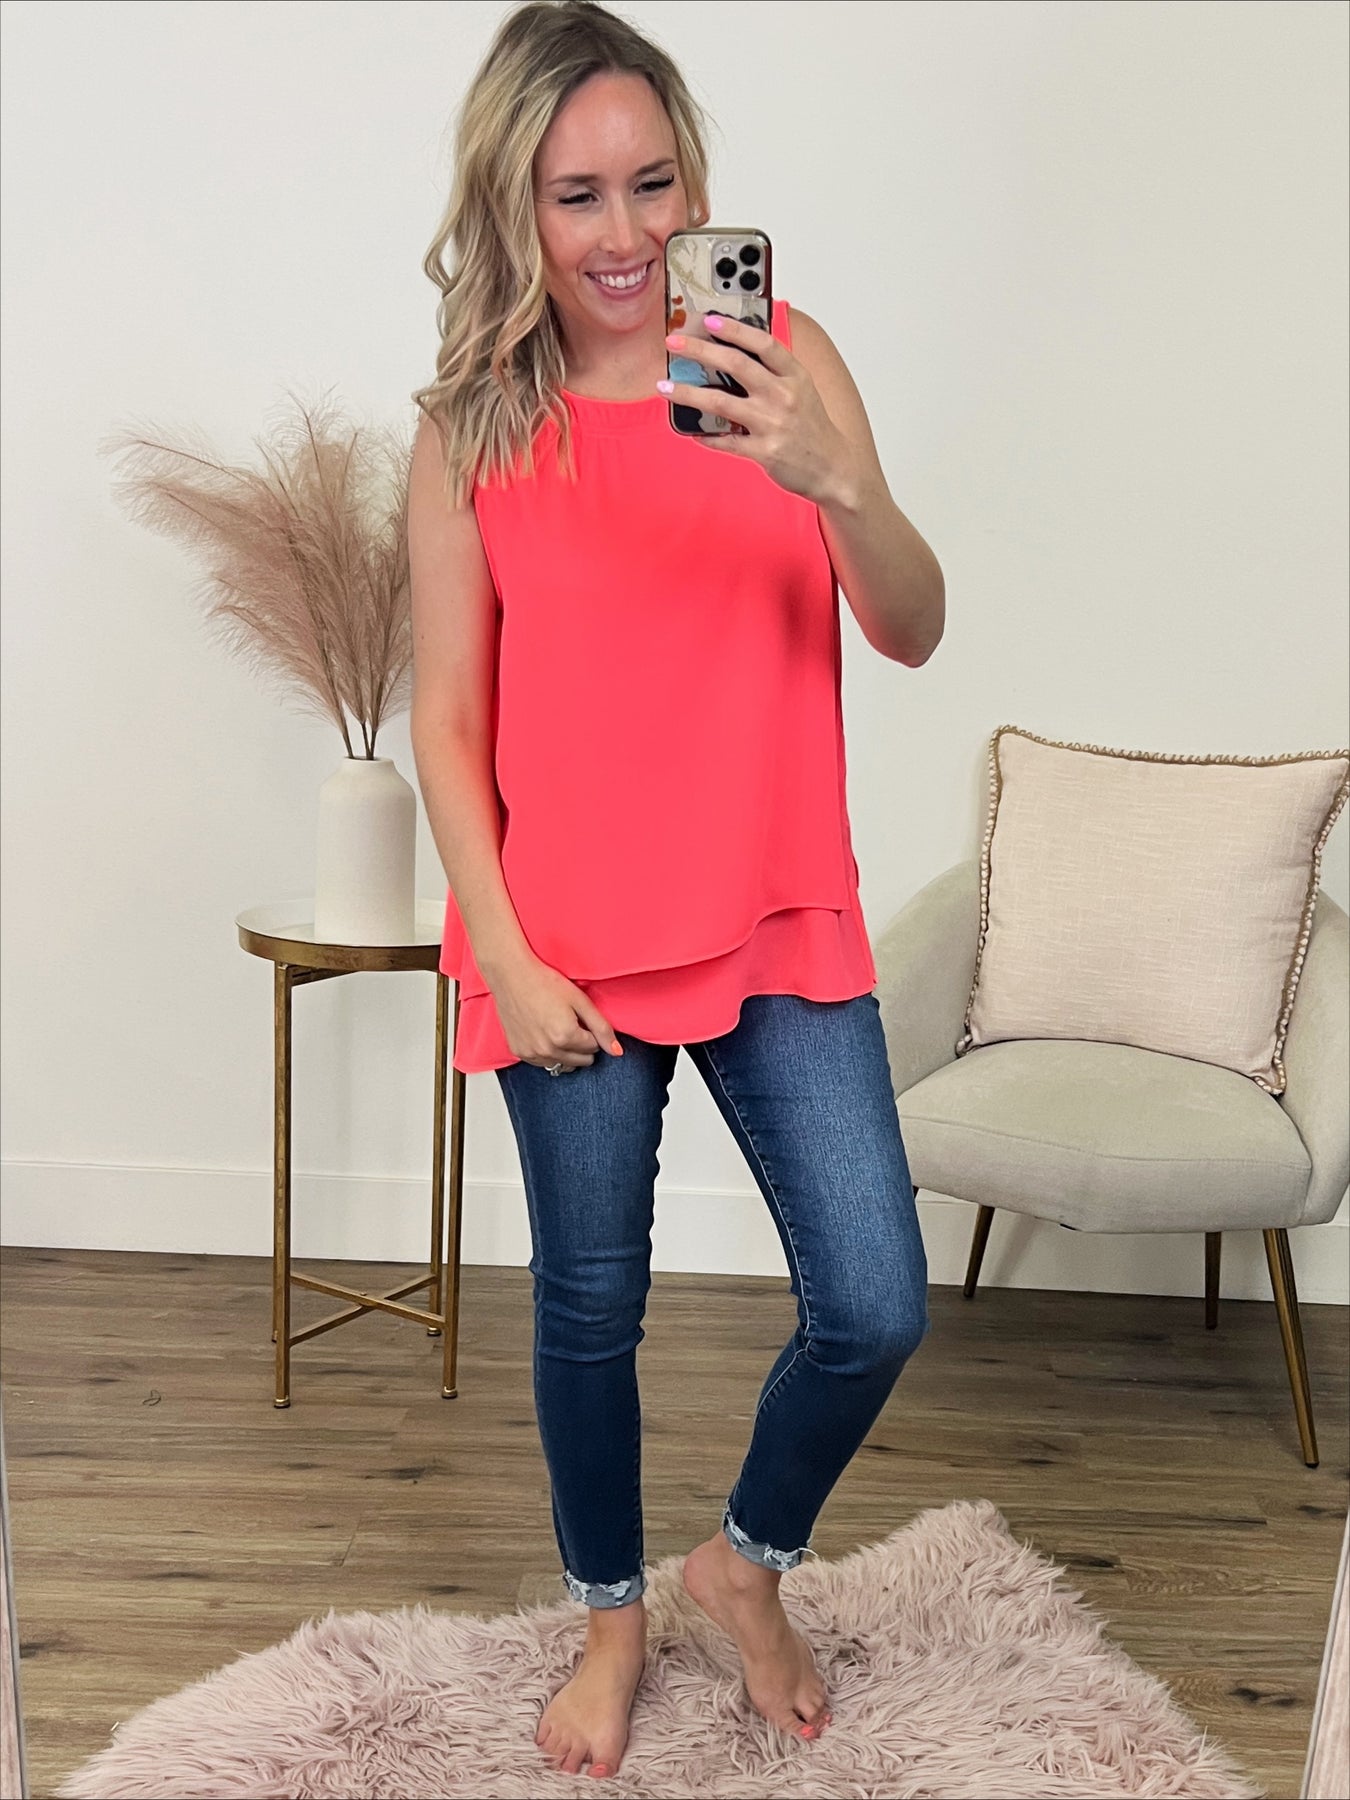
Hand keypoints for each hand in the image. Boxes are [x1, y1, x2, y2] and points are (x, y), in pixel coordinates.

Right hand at [490, 950, 623, 1071]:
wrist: (512, 975)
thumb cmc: (545, 982)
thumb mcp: (580, 1000)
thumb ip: (601, 1027)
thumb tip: (617, 1052)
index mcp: (566, 1036)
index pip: (594, 1047)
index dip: (592, 1032)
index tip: (582, 1018)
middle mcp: (548, 1050)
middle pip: (580, 1060)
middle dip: (582, 1045)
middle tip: (571, 1023)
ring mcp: (532, 1053)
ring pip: (563, 1065)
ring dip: (566, 1051)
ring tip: (557, 1028)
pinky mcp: (519, 1052)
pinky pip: (543, 1063)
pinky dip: (548, 1053)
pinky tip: (544, 1033)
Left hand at [659, 312, 858, 506]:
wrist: (833, 468)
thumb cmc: (812, 427)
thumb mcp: (802, 390)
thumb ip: (773, 372)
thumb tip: (733, 353)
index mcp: (794, 376)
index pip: (763, 343)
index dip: (735, 329)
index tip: (709, 320)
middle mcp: (783, 396)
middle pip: (736, 365)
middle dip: (700, 350)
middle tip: (674, 342)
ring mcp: (773, 424)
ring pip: (721, 403)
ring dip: (687, 393)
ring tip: (664, 386)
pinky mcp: (764, 451)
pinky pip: (726, 441)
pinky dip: (705, 436)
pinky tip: (690, 431)